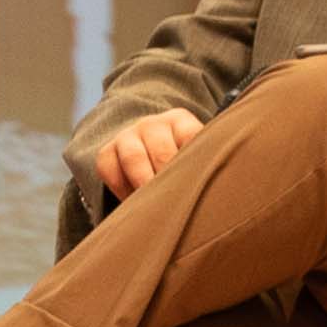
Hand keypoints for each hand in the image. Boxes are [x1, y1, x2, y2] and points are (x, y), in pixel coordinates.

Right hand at [89, 107, 207, 200]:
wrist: (146, 147)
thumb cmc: (181, 158)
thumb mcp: (196, 153)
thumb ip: (204, 162)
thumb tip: (221, 188)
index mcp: (179, 120)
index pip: (191, 138)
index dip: (194, 163)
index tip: (200, 184)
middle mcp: (151, 124)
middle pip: (161, 151)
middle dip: (169, 179)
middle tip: (178, 201)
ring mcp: (126, 136)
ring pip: (133, 158)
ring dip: (144, 184)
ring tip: (154, 207)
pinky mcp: (106, 152)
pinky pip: (110, 170)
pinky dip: (122, 190)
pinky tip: (134, 203)